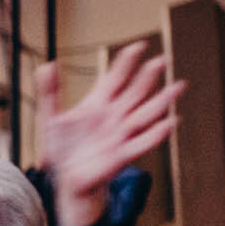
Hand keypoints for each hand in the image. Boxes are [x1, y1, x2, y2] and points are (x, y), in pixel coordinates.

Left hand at [36, 41, 183, 225]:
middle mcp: (114, 116)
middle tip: (162, 60)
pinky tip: (170, 123)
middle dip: (148, 77)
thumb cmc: (61, 149)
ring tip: (177, 87)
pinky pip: (142, 143)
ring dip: (162, 101)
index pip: (116, 78)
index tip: (138, 46)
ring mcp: (120, 135)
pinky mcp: (122, 155)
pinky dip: (155, 134)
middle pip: (135, 92)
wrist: (65, 180)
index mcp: (98, 104)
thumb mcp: (49, 118)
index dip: (127, 62)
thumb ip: (49, 92)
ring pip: (145, 114)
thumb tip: (47, 65)